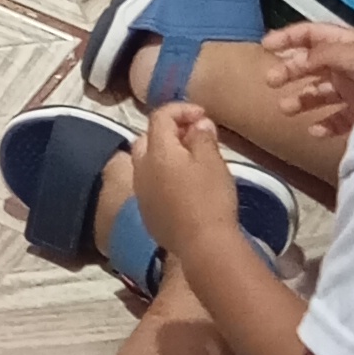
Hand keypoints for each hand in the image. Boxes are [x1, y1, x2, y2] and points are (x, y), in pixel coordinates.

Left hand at [130, 100, 241, 261]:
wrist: (202, 244)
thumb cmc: (210, 198)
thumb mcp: (213, 162)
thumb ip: (203, 137)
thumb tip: (198, 123)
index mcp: (157, 151)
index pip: (160, 117)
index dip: (181, 110)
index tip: (203, 115)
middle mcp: (141, 168)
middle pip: (148, 138)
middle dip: (169, 131)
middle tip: (194, 136)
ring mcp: (140, 191)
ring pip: (145, 162)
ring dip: (163, 155)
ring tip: (190, 160)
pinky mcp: (146, 212)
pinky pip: (149, 184)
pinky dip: (162, 176)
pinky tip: (182, 186)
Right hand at [259, 19, 353, 144]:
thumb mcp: (352, 53)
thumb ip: (321, 55)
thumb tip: (298, 60)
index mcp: (347, 43)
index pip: (312, 34)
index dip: (288, 38)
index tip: (265, 48)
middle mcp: (348, 64)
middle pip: (311, 65)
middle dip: (289, 71)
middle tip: (270, 82)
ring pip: (320, 93)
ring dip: (302, 100)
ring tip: (286, 109)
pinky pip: (337, 119)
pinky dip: (324, 124)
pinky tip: (314, 130)